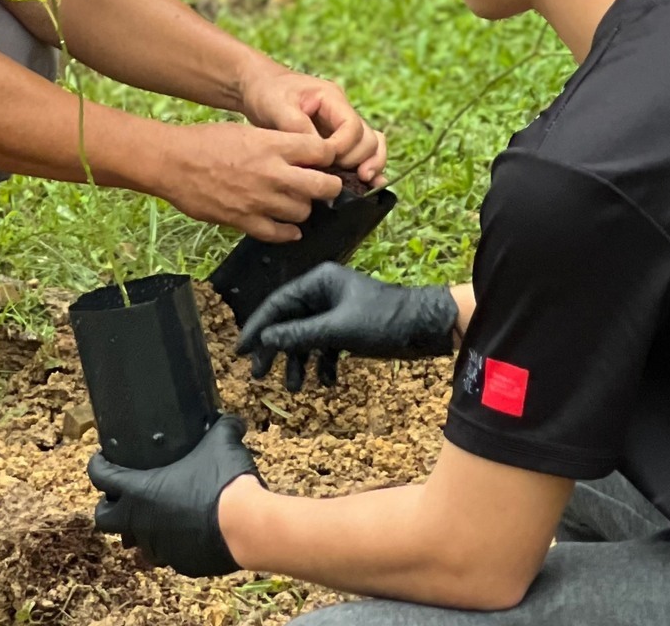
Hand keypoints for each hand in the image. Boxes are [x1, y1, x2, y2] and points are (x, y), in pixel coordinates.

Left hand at [90, 416, 257, 577]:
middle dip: (109, 506)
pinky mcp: (181, 564)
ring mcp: (160, 547)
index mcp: (140, 491)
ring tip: (159, 514)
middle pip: (104, 519)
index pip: (100, 477)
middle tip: (123, 494)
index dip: (97, 465)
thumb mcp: (221, 443)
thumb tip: (232, 419)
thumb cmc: (224, 482)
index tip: (102, 459)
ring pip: (138, 541)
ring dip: (143, 528)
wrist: (246, 528)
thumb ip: (222, 427)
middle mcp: (141, 522)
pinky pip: (169, 555)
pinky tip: (189, 531)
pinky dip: (173, 544)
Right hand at [159, 123, 342, 242]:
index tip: (325, 161)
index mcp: (274, 145)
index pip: (323, 151)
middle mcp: (273, 173)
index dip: (328, 156)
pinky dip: (287, 232)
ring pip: (304, 212)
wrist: (172, 162)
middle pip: (324, 187)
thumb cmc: (206, 141)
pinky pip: (279, 234)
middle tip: (323, 186)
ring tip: (295, 202)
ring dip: (303, 208)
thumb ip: (277, 143)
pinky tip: (288, 228)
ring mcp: (260, 200)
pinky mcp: (245, 221)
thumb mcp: (247, 131)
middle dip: (329, 187)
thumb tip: (304, 156)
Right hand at [236, 263, 457, 390]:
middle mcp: (324, 293)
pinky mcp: (348, 328)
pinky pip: (325, 346)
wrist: (428, 326)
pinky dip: (323, 364)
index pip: (277, 304)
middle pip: (288, 322)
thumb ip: (299, 334)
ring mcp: (336, 311)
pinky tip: (327, 383)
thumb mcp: (338, 329)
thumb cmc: (385, 320)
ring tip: (295, 388)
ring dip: (299, 362)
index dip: (258, 328)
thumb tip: (265, 340)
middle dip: (275, 349)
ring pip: (305, 337)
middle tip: (259, 373)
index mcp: (319, 282)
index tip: (241, 351)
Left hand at [237, 69, 386, 185]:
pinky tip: (366, 186)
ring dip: (370, 165)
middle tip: (337, 177)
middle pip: (367, 139)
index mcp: (332, 98)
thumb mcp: (277, 106)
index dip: (343, 148)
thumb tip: (319, 154)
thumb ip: (298, 128)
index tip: (324, 161)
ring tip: (364, 184)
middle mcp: (343, 112)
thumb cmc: (267, 92)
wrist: (259, 87)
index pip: (352, 126)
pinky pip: (360, 152)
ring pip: (370, 146)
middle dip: (357, 160)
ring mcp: (342, 126)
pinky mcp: (336, 139)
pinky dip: (365, 167)